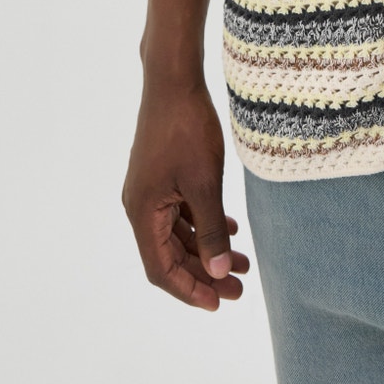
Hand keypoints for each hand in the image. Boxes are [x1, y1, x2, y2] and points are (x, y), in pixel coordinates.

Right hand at [122, 81, 250, 310]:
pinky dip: (204, 224)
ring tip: (243, 262)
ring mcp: (151, 189)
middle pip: (171, 255)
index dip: (190, 290)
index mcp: (142, 212)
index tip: (220, 303)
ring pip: (179, 233)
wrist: (174, 79)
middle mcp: (140, 205)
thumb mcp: (205, 183)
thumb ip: (212, 231)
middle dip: (205, 273)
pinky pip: (181, 211)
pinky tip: (231, 228)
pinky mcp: (162, 175)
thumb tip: (219, 272)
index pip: (162, 269)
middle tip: (240, 287)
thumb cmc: (186, 128)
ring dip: (208, 249)